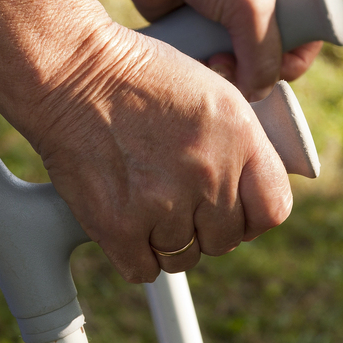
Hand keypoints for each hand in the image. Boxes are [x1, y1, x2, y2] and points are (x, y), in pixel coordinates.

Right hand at [29, 23, 291, 282]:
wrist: (69, 73)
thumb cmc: (136, 77)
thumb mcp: (208, 90)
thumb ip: (239, 144)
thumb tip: (248, 192)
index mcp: (239, 137)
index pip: (272, 210)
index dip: (252, 217)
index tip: (233, 213)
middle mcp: (208, 173)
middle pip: (226, 240)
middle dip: (204, 227)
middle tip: (176, 200)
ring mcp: (164, 203)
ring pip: (183, 257)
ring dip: (167, 239)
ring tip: (145, 202)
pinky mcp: (119, 225)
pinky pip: (144, 269)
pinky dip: (135, 254)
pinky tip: (126, 222)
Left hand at [75, 0, 321, 100]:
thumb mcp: (253, 5)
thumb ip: (265, 56)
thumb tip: (258, 94)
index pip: (306, 35)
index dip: (297, 60)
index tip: (280, 71)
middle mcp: (253, 2)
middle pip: (267, 57)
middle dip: (256, 71)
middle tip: (238, 66)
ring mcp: (219, 16)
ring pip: (233, 65)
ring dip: (227, 73)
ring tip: (214, 63)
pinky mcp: (188, 26)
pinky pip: (201, 60)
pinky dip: (199, 67)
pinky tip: (193, 61)